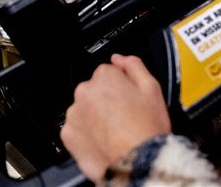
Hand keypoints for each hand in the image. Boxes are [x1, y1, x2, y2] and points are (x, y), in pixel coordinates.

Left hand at [60, 54, 170, 181]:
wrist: (136, 162)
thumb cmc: (147, 128)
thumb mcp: (152, 88)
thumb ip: (134, 65)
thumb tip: (120, 58)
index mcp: (105, 76)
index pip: (110, 72)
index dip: (123, 86)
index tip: (130, 99)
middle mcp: (85, 91)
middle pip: (95, 90)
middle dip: (107, 100)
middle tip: (125, 116)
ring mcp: (75, 113)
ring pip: (85, 109)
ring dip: (95, 116)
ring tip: (115, 130)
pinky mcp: (68, 134)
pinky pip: (77, 128)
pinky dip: (87, 133)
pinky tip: (104, 139)